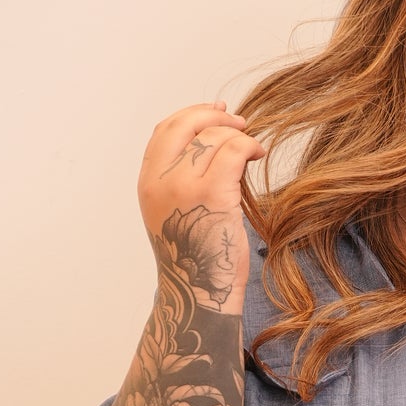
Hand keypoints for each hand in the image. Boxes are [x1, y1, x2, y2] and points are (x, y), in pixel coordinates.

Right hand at [137, 101, 266, 309]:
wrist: (200, 294)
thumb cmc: (198, 259)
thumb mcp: (179, 213)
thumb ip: (184, 179)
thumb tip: (212, 140)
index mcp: (147, 184)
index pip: (165, 131)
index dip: (192, 114)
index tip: (216, 111)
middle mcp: (158, 181)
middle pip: (185, 125)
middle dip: (215, 117)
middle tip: (241, 122)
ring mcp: (181, 186)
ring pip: (213, 137)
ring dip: (238, 136)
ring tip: (253, 149)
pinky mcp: (210, 193)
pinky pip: (232, 150)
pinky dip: (249, 146)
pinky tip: (258, 155)